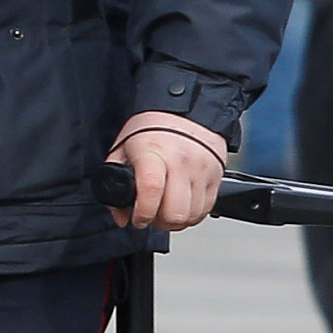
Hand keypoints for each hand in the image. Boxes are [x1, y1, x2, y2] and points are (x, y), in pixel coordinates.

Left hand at [108, 116, 224, 232]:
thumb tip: (120, 215)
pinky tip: (181, 205)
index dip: (142, 213)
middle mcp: (181, 161)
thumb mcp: (124, 149)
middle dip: (159, 222)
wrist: (186, 109)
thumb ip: (115, 182)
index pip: (151, 190)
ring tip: (166, 210)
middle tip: (152, 215)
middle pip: (175, 213)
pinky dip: (192, 215)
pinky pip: (206, 209)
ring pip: (192, 216)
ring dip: (176, 221)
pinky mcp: (216, 176)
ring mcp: (201, 169)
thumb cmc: (152, 128)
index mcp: (154, 152)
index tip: (137, 218)